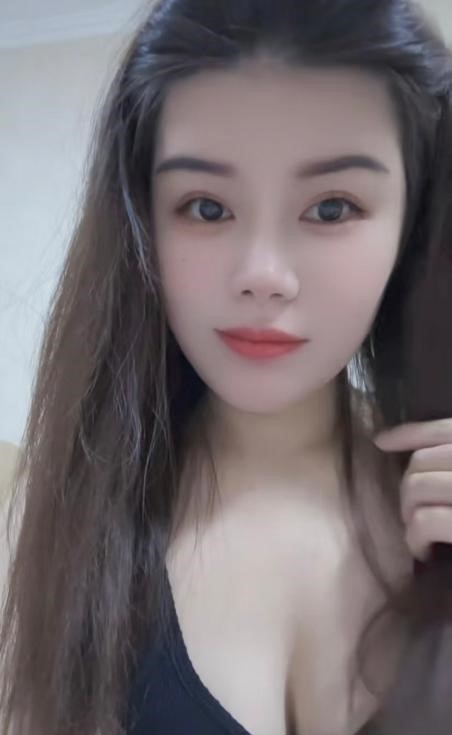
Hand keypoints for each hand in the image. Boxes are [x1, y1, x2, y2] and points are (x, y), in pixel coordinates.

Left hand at [373, 419, 451, 561]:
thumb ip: (448, 461)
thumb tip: (383, 438)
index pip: (448, 429)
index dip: (411, 432)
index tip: (381, 440)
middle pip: (424, 460)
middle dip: (407, 488)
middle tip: (412, 514)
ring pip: (418, 486)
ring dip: (407, 514)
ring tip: (419, 535)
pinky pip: (426, 521)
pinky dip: (415, 538)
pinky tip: (424, 552)